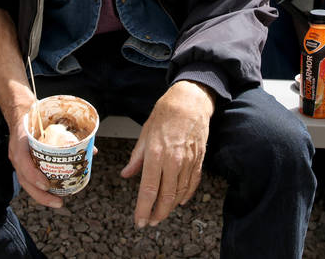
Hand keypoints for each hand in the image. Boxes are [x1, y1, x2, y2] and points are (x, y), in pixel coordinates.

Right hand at [7, 112, 64, 209]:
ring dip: (41, 195)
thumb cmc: (37, 117)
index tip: (47, 184)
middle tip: (59, 202)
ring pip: (26, 182)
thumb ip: (70, 134)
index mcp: (21, 140)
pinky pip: (29, 179)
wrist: (21, 113)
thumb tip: (93, 151)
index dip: (33, 175)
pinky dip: (40, 188)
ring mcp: (18, 160)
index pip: (22, 160)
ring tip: (58, 202)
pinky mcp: (22, 164)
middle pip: (24, 179)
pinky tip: (52, 194)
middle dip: (40, 194)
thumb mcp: (50, 120)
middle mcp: (17, 153)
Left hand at [120, 80, 213, 227]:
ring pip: (179, 193)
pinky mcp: (198, 160)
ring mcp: (188, 162)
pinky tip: (179, 201)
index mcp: (155, 154)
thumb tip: (126, 174)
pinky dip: (186, 195)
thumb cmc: (165, 115)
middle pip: (165, 196)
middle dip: (157, 214)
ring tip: (161, 214)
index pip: (148, 190)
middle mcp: (173, 161)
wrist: (190, 102)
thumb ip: (136, 158)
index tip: (139, 221)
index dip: (143, 209)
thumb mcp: (145, 134)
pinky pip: (192, 183)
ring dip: (170, 207)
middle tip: (149, 222)